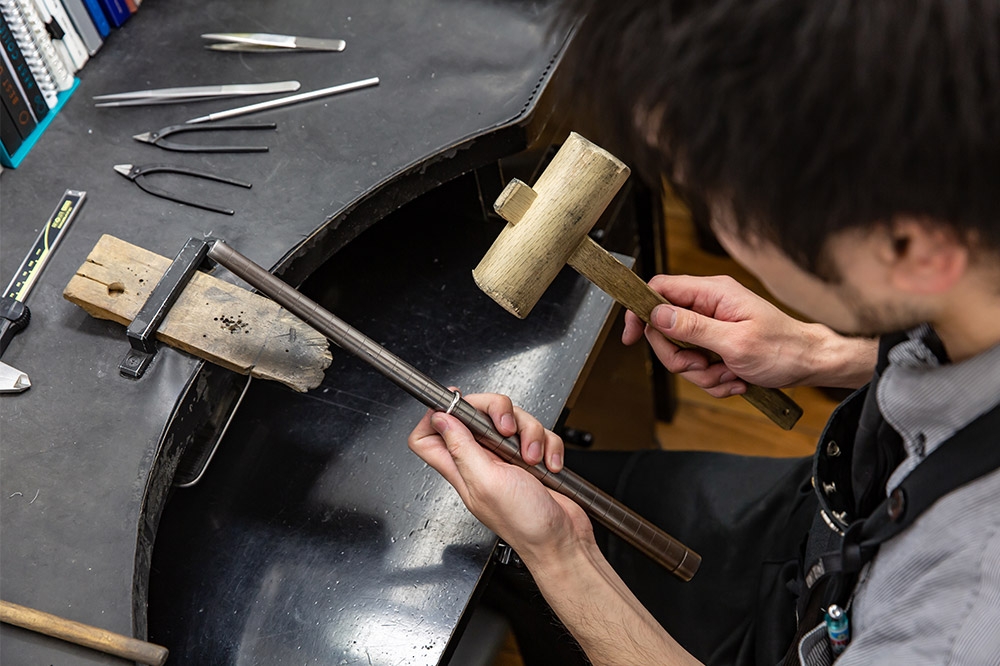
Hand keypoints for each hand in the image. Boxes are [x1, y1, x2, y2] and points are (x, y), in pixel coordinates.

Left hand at [407, 393, 592, 562]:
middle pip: (476, 415)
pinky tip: (548, 465)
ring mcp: (507, 460)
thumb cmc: (525, 523)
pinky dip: (548, 445)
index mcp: (461, 469)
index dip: (436, 416)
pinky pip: (539, 436)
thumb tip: (439, 419)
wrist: (562, 541)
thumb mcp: (487, 482)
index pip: (429, 437)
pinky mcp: (532, 460)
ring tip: (532, 458)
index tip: (453, 403)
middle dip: (497, 411)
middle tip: (506, 428)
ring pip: (513, 421)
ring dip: (530, 434)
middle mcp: (481, 462)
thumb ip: (461, 448)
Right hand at [622, 274, 827, 396]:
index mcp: (712, 293)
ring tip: (730, 374)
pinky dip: (714, 380)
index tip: (631, 337)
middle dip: (681, 358)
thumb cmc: (783, 348)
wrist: (809, 364)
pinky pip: (697, 367)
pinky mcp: (716, 345)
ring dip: (702, 374)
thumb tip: (656, 314)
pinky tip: (735, 379)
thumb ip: (692, 327)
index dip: (640, 311)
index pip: (659, 289)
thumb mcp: (735, 341)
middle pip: (665, 330)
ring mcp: (712, 326)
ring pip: (680, 354)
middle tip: (704, 366)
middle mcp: (709, 305)